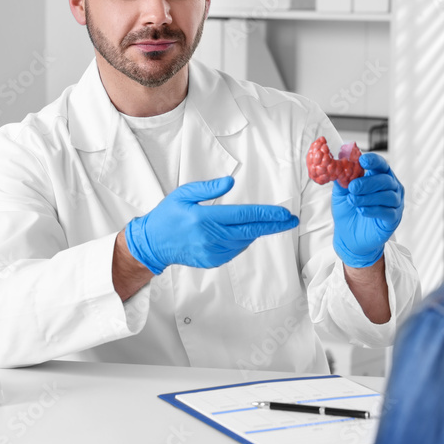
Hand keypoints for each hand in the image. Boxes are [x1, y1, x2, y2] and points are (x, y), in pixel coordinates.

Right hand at [125, 176, 298, 274]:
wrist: (153, 243)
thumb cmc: (168, 215)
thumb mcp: (184, 194)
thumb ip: (208, 188)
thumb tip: (231, 183)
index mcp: (205, 218)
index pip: (244, 216)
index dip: (266, 215)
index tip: (283, 213)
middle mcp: (210, 238)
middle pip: (250, 231)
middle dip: (273, 226)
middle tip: (290, 220)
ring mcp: (212, 252)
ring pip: (244, 241)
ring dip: (256, 231)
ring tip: (264, 223)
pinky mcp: (212, 261)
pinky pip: (235, 250)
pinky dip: (242, 240)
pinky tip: (242, 232)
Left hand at [331, 153, 403, 267]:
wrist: (348, 236)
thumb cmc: (347, 210)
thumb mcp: (341, 193)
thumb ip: (342, 178)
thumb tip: (338, 164)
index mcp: (379, 177)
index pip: (380, 165)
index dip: (373, 161)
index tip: (362, 160)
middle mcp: (391, 188)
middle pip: (385, 180)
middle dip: (368, 182)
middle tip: (352, 187)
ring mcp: (394, 203)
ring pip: (387, 196)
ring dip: (368, 197)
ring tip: (353, 200)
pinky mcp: (393, 219)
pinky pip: (387, 212)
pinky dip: (373, 210)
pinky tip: (361, 210)